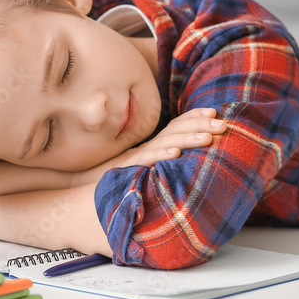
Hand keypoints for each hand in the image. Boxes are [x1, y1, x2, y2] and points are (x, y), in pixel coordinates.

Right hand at [70, 107, 227, 186]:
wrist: (74, 185)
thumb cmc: (107, 179)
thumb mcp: (138, 169)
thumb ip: (156, 164)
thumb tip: (181, 163)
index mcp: (149, 146)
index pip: (174, 126)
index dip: (194, 117)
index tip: (215, 113)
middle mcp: (144, 147)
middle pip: (175, 131)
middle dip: (200, 125)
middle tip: (224, 123)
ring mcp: (135, 157)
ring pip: (164, 144)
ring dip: (188, 139)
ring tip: (209, 138)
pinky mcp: (124, 169)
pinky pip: (144, 162)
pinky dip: (160, 156)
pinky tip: (176, 155)